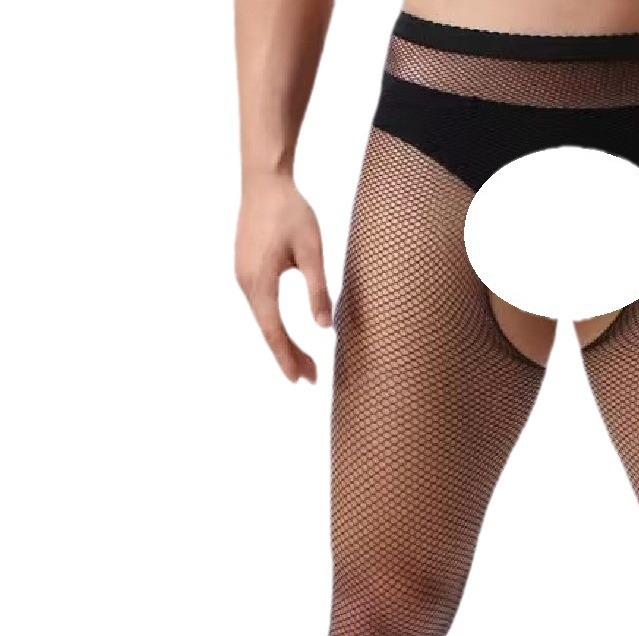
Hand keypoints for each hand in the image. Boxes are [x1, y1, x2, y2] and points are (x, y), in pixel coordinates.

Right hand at [235, 176, 332, 382]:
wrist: (264, 181)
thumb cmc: (291, 212)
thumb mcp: (312, 251)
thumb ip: (318, 289)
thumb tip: (324, 327)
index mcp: (260, 281)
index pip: (274, 331)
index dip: (288, 357)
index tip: (302, 380)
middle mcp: (245, 282)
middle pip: (267, 330)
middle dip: (289, 356)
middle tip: (311, 378)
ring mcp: (242, 276)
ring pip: (263, 320)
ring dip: (282, 342)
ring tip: (305, 362)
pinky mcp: (245, 269)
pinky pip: (260, 307)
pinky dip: (273, 325)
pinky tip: (286, 335)